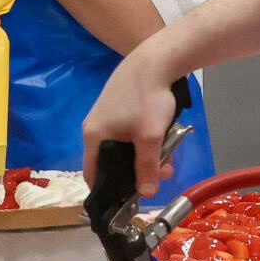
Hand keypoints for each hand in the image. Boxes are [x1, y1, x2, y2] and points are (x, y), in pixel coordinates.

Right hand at [81, 50, 182, 196]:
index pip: (92, 174)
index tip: (127, 200)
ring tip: (167, 158)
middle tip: (160, 175)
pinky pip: (126, 134)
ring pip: (122, 147)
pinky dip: (142, 141)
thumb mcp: (150, 137)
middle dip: (136, 172)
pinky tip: (161, 139)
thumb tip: (146, 194)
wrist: (153, 60)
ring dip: (144, 156)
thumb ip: (147, 167)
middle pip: (110, 162)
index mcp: (94, 137)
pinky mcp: (116, 107)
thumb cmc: (146, 99)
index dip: (108, 191)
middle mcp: (94, 128)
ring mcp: (105, 116)